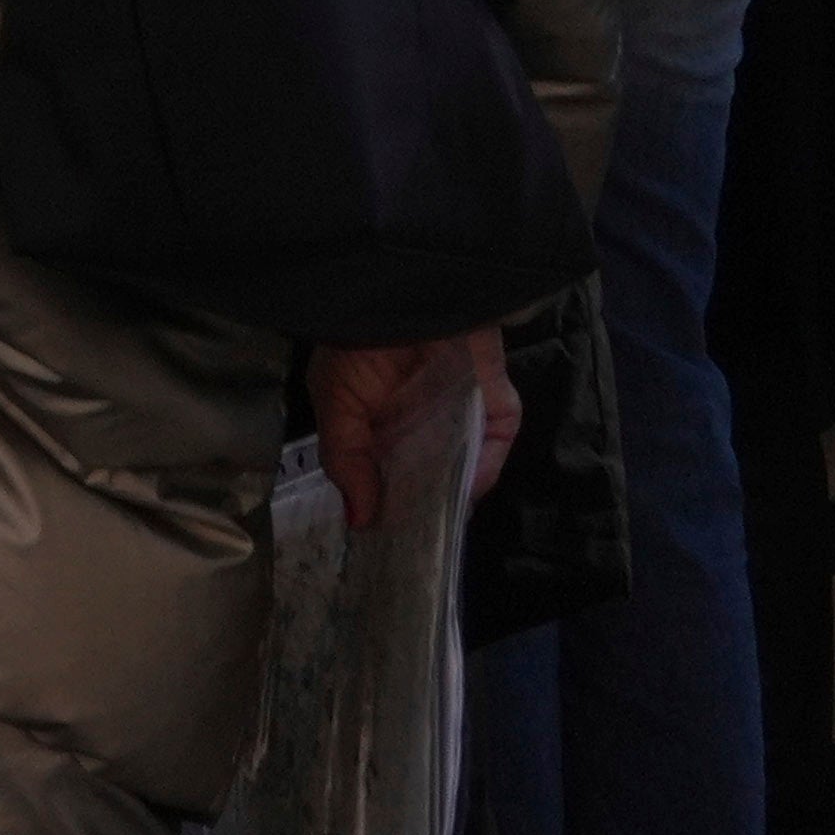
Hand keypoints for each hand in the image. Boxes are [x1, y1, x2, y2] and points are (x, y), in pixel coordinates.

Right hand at [308, 325, 512, 536]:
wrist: (407, 289)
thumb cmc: (361, 341)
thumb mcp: (336, 400)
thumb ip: (346, 459)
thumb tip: (358, 520)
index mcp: (385, 424)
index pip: (391, 476)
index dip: (388, 507)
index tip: (384, 545)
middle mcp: (427, 423)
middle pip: (434, 477)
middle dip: (426, 510)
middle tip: (415, 544)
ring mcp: (465, 414)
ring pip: (468, 465)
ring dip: (456, 492)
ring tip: (440, 523)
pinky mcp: (496, 402)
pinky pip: (498, 440)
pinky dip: (487, 464)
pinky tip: (466, 483)